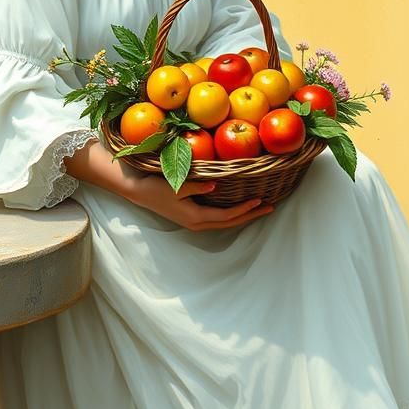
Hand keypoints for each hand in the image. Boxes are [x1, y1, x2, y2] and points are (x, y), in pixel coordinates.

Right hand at [127, 174, 275, 231]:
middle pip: (230, 223)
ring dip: (243, 216)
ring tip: (259, 209)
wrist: (137, 192)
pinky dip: (232, 215)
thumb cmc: (156, 186)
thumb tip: (215, 185)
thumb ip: (196, 185)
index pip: (227, 215)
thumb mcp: (176, 184)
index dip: (245, 209)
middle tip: (270, 208)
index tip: (260, 201)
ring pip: (225, 223)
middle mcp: (197, 224)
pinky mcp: (191, 218)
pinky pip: (218, 220)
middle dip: (251, 216)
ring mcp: (194, 223)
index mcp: (195, 217)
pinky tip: (238, 209)